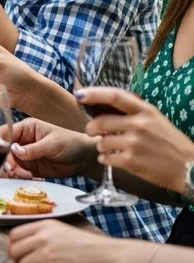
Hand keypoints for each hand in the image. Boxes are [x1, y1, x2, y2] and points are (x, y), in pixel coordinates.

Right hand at [0, 117, 94, 179]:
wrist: (84, 159)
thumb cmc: (70, 143)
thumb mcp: (52, 144)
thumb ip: (33, 148)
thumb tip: (15, 151)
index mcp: (26, 128)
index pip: (5, 132)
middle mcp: (21, 140)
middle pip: (3, 149)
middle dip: (4, 159)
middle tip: (10, 169)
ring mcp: (24, 154)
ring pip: (8, 162)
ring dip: (11, 169)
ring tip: (21, 174)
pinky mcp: (28, 167)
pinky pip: (16, 172)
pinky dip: (17, 176)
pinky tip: (26, 177)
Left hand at [8, 220, 127, 262]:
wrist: (108, 257)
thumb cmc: (88, 245)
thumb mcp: (62, 230)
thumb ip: (41, 233)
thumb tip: (22, 243)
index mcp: (44, 226)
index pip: (14, 234)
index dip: (13, 245)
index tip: (17, 251)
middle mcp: (42, 238)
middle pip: (14, 250)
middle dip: (17, 259)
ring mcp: (46, 255)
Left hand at [78, 86, 193, 191]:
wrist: (190, 168)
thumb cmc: (170, 142)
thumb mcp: (156, 119)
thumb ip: (133, 113)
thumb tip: (104, 109)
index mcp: (146, 111)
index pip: (115, 96)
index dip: (94, 93)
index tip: (80, 94)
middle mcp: (139, 125)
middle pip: (100, 122)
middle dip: (91, 128)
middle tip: (91, 131)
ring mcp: (134, 144)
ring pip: (101, 142)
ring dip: (100, 146)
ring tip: (108, 147)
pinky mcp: (131, 162)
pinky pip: (106, 158)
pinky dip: (105, 159)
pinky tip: (110, 158)